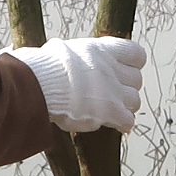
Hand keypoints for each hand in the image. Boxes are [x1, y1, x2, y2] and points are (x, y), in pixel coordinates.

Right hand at [8, 36, 148, 133]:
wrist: (39, 83)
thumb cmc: (40, 68)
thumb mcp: (56, 50)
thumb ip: (66, 54)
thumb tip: (50, 50)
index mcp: (100, 49)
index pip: (136, 53)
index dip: (132, 64)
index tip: (123, 71)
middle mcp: (111, 68)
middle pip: (136, 79)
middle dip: (126, 88)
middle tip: (115, 95)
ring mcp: (113, 89)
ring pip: (135, 101)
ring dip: (125, 107)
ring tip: (113, 112)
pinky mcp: (110, 110)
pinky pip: (128, 120)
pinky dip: (123, 124)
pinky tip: (116, 126)